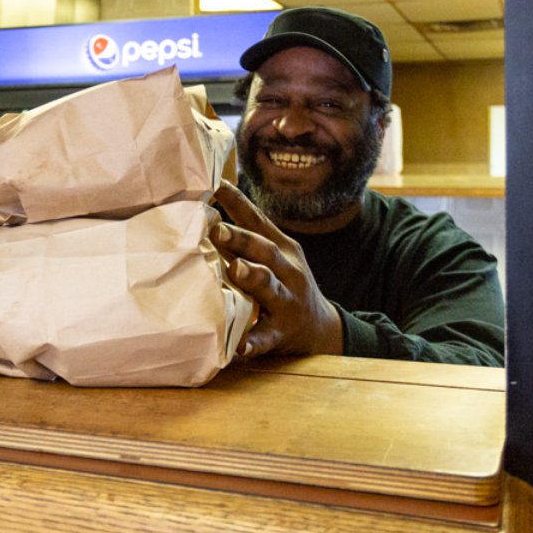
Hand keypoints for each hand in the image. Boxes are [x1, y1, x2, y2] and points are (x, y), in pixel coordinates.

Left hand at [210, 179, 343, 357]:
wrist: (320, 328)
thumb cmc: (284, 281)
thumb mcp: (274, 253)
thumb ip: (247, 231)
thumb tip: (212, 198)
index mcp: (281, 248)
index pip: (258, 221)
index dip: (238, 203)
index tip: (216, 186)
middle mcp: (287, 271)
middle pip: (265, 251)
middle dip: (242, 240)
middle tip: (217, 230)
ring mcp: (287, 302)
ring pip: (270, 288)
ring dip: (253, 278)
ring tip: (236, 270)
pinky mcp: (281, 333)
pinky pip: (266, 337)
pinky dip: (253, 341)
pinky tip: (240, 346)